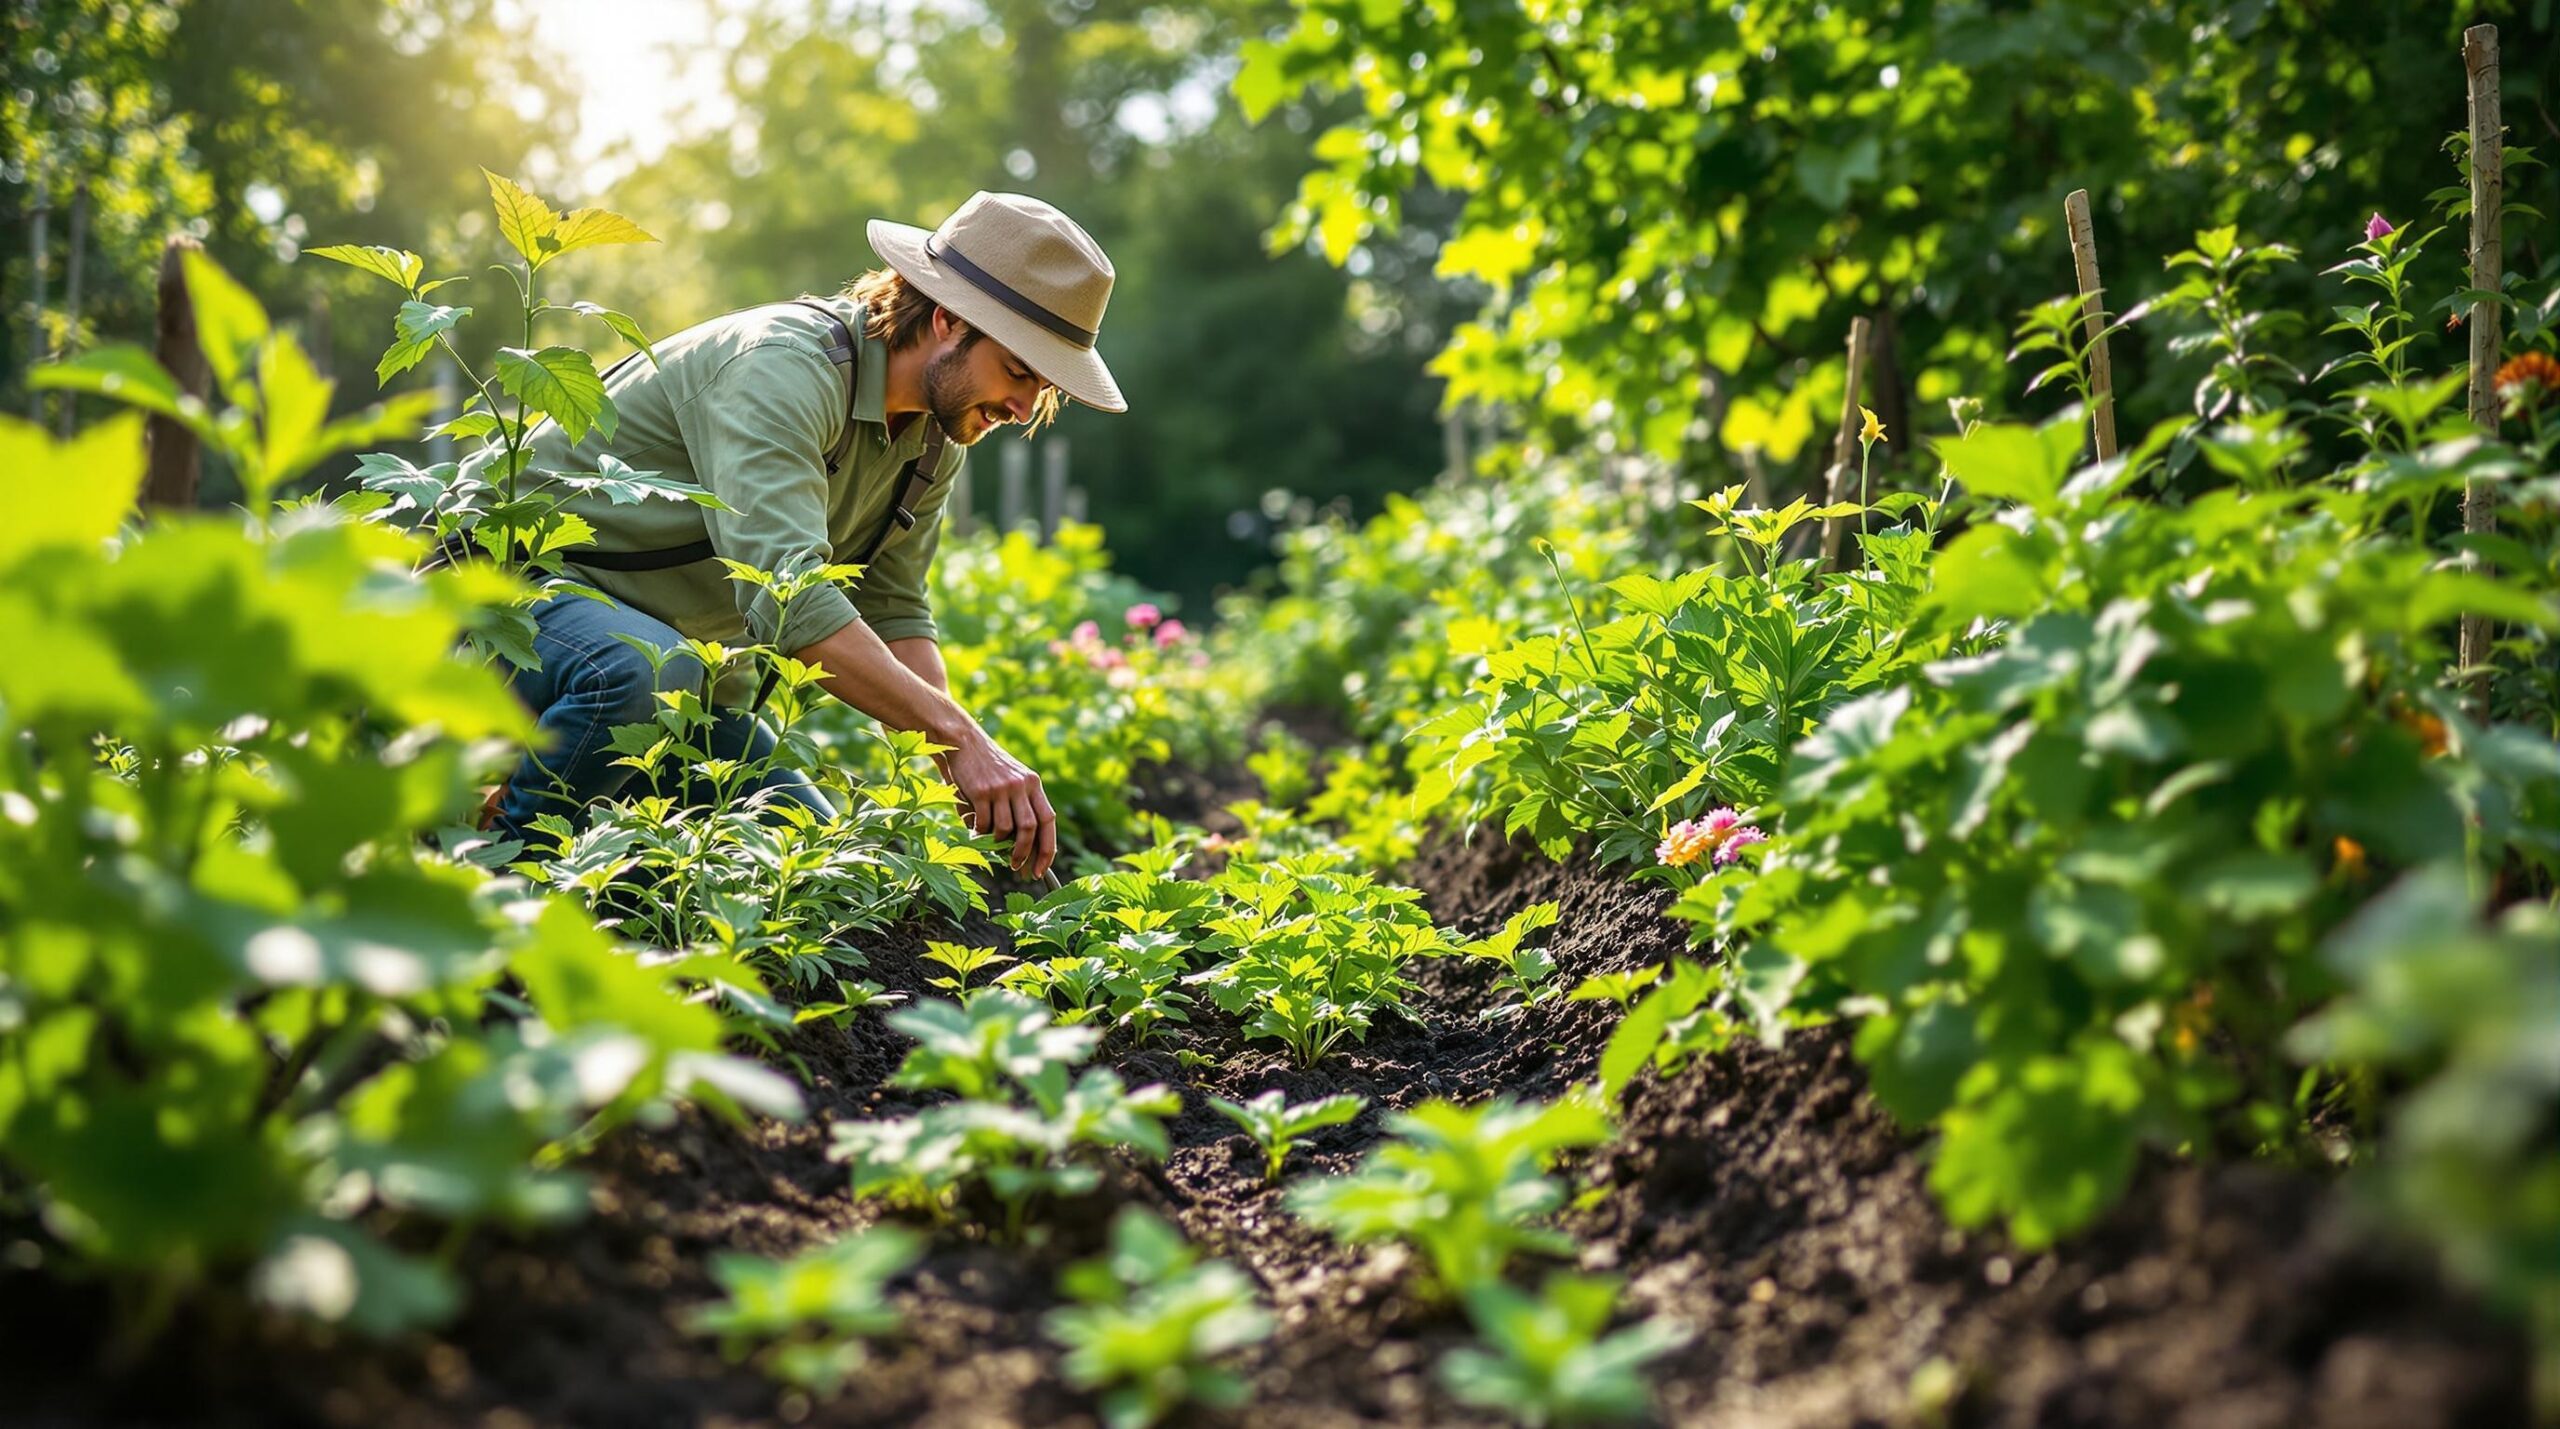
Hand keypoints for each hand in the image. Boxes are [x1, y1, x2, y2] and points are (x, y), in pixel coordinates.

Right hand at [939, 728, 1056, 879]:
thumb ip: (1019, 808)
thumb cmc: (986, 768)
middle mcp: (1021, 784)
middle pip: (1030, 828)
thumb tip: (1024, 850)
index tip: (1040, 869)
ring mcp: (1001, 787)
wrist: (962, 740)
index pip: (1048, 820)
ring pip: (1005, 828)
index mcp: (1033, 783)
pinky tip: (974, 828)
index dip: (1047, 848)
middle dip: (1024, 853)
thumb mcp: (1011, 781)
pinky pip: (984, 823)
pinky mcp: (981, 791)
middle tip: (1015, 867)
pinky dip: (979, 832)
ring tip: (988, 841)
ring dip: (997, 842)